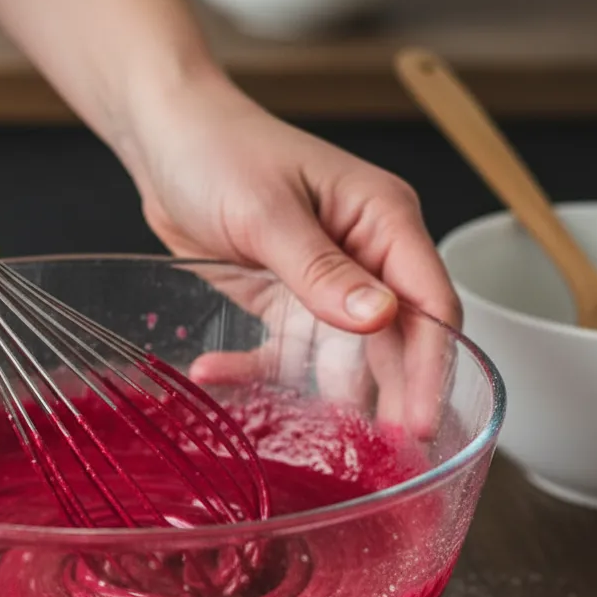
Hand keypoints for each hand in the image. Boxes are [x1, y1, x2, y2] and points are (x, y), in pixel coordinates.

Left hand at [122, 73, 460, 436]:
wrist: (164, 139)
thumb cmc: (220, 151)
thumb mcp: (268, 212)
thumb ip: (321, 270)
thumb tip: (381, 318)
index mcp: (382, 220)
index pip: (429, 302)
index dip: (431, 365)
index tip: (420, 422)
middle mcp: (364, 255)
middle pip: (395, 339)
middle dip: (390, 397)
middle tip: (381, 457)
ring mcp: (323, 282)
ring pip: (339, 355)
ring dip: (322, 396)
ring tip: (313, 443)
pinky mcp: (282, 300)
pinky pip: (279, 350)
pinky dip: (254, 368)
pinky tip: (216, 373)